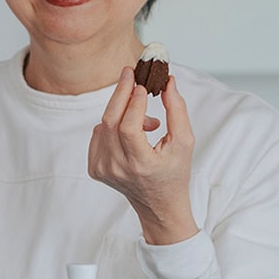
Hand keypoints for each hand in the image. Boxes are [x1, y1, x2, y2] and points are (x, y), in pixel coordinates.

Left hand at [88, 67, 198, 244]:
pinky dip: (113, 126)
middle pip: (110, 122)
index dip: (133, 103)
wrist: (158, 205)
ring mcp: (102, 170)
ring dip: (123, 113)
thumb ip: (177, 110)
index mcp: (140, 165)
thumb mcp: (184, 142)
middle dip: (120, 93)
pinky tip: (131, 135)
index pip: (128, 128)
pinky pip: (98, 134)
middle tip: (129, 73)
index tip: (141, 84)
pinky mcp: (94, 169)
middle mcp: (117, 169)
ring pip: (104, 126)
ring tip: (147, 123)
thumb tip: (167, 81)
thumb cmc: (175, 172)